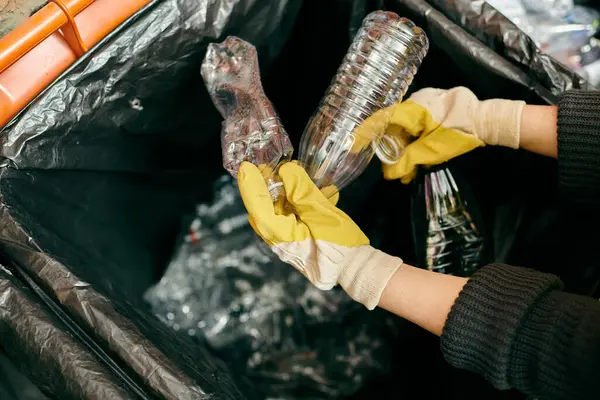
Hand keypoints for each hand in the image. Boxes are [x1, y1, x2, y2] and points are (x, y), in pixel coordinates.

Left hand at [238, 161, 401, 308]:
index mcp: (283, 238)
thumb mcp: (325, 215)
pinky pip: (289, 216)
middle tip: (269, 165)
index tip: (246, 166)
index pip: (259, 210)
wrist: (355, 268)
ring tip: (291, 172)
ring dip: (281, 192)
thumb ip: (304, 192)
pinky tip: (310, 188)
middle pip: (263, 210)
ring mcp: (287, 241)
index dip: (251, 187)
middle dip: (263, 186)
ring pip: (275, 211)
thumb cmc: (342, 245)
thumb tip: (286, 170)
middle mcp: (279, 241)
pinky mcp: (296, 238)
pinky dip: (295, 201)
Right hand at [359, 87, 525, 182]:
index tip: (355, 145)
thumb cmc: (461, 133)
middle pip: (394, 124)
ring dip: (403, 147)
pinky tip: (415, 156)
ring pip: (406, 125)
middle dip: (390, 148)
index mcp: (413, 107)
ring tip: (405, 169)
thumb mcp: (433, 150)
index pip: (383, 119)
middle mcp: (417, 100)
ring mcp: (427, 102)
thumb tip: (389, 174)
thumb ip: (408, 161)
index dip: (367, 133)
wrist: (490, 121)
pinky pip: (417, 124)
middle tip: (390, 168)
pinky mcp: (436, 107)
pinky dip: (413, 140)